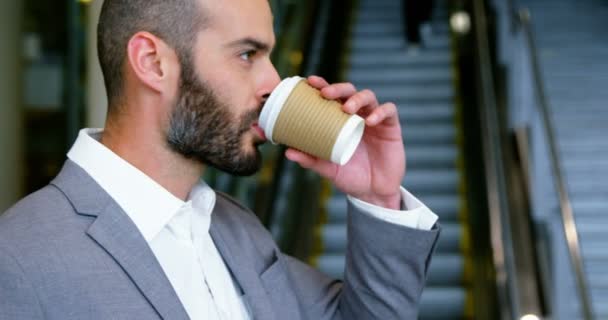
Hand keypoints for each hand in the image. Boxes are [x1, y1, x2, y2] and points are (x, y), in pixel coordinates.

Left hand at [285, 75, 405, 209]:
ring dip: (357, 98)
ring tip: (347, 108)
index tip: (310, 81)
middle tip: (326, 94)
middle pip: (349, 91)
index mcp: (340, 120)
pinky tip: (371, 121)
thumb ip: (310, 160)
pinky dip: (380, 112)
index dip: (322, 85)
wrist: (373, 192)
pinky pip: (389, 111)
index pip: (332, 96)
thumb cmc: (350, 176)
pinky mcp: (391, 127)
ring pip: (369, 96)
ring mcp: (375, 119)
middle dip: (338, 88)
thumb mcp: (327, 168)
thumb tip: (287, 152)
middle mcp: (357, 115)